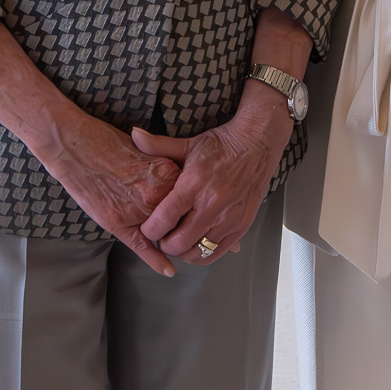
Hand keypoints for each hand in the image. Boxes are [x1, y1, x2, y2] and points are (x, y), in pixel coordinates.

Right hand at [37, 110, 184, 276]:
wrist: (73, 146)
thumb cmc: (107, 142)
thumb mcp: (147, 149)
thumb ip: (166, 169)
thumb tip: (183, 183)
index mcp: (166, 174)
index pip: (191, 198)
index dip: (192, 202)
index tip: (195, 203)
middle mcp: (156, 195)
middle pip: (181, 217)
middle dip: (183, 220)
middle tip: (185, 219)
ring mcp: (137, 212)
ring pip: (163, 232)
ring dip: (168, 234)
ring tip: (172, 232)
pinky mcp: (118, 224)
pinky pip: (143, 247)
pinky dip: (156, 260)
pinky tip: (167, 270)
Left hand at [132, 82, 294, 264]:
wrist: (256, 144)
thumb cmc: (222, 145)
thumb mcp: (188, 144)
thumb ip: (158, 145)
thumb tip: (134, 135)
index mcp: (194, 185)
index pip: (163, 220)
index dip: (150, 230)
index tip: (147, 227)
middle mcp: (211, 205)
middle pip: (177, 243)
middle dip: (163, 243)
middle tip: (162, 235)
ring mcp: (228, 218)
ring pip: (195, 252)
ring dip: (182, 250)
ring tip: (179, 238)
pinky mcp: (241, 227)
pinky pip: (216, 254)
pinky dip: (201, 254)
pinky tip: (196, 243)